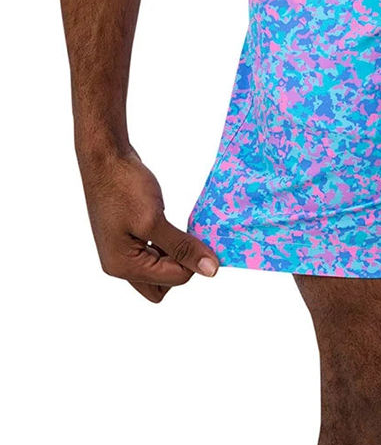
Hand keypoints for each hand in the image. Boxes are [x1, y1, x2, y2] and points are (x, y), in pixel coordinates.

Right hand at [78, 147, 218, 302]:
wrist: (106, 159)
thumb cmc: (124, 188)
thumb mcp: (155, 221)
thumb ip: (182, 248)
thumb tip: (210, 270)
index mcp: (123, 266)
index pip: (172, 280)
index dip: (193, 262)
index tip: (204, 240)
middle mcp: (119, 265)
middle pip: (162, 285)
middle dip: (181, 267)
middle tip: (191, 240)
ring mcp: (122, 251)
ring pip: (159, 269)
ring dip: (175, 255)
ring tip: (185, 232)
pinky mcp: (128, 238)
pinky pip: (153, 252)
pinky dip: (167, 245)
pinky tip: (174, 228)